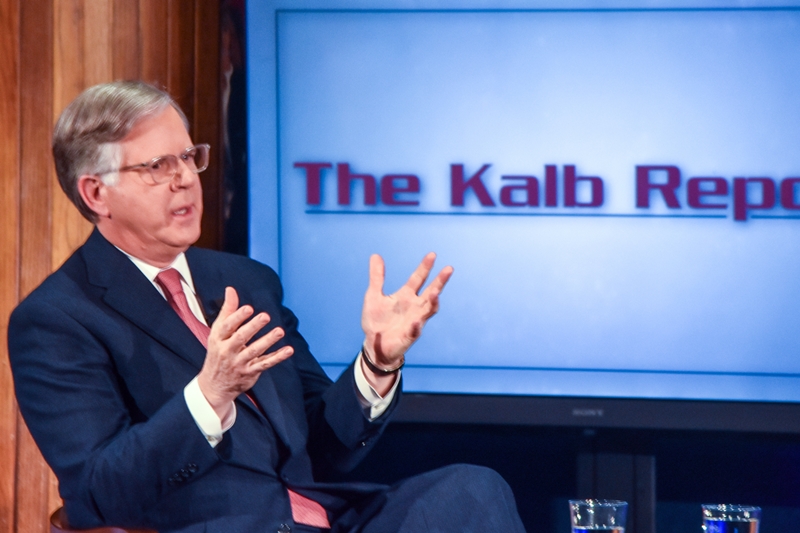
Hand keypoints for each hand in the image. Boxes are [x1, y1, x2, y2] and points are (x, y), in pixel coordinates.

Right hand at [197, 287, 293, 417]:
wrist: (214, 385)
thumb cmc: (218, 352)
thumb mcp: (217, 332)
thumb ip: (227, 310)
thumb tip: (231, 289)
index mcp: (218, 338)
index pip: (227, 326)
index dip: (237, 317)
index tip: (248, 308)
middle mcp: (228, 351)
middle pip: (241, 338)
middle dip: (253, 327)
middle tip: (265, 316)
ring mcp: (239, 363)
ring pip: (255, 351)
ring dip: (268, 341)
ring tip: (279, 331)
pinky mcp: (250, 372)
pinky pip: (265, 363)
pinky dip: (278, 357)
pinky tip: (289, 350)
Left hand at [361, 253, 452, 369]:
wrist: (374, 345)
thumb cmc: (377, 320)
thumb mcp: (373, 295)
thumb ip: (377, 277)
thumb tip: (375, 255)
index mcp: (406, 296)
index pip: (418, 278)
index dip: (425, 267)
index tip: (432, 255)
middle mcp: (414, 307)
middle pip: (431, 292)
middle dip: (439, 281)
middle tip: (448, 269)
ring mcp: (414, 321)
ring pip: (428, 310)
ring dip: (433, 302)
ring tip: (435, 293)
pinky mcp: (409, 336)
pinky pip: (415, 331)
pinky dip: (417, 326)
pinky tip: (416, 321)